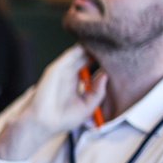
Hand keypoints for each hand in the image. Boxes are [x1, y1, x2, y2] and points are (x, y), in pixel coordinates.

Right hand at [0, 46, 106, 160]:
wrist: (43, 123)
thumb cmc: (63, 119)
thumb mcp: (89, 107)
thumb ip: (98, 92)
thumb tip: (106, 75)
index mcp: (78, 82)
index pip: (93, 66)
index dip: (104, 61)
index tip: (119, 56)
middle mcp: (71, 74)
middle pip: (87, 56)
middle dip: (99, 50)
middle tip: (114, 43)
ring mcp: (63, 70)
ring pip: (79, 52)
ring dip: (91, 46)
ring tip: (107, 39)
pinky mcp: (56, 69)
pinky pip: (70, 54)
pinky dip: (80, 48)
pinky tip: (93, 44)